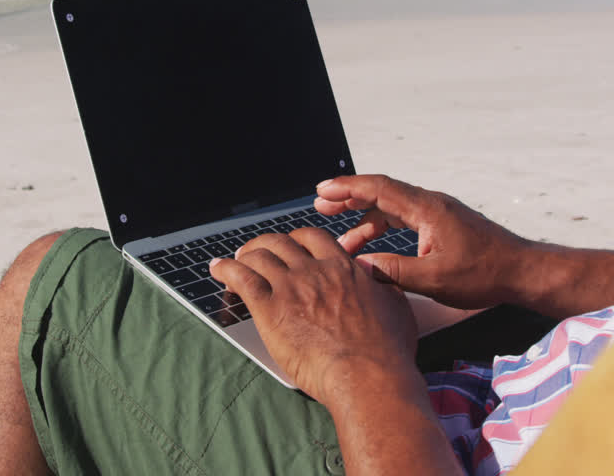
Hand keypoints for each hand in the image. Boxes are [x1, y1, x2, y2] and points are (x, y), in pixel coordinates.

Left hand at [209, 228, 418, 405]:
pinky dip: (226, 270)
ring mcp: (291, 287)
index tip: (290, 245)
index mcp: (342, 268)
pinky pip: (241, 279)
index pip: (312, 238)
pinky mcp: (271, 309)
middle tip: (257, 253)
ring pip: (258, 256)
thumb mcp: (395, 306)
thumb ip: (382, 286)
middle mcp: (314, 271)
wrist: (369, 375)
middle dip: (265, 245)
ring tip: (234, 262)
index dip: (296, 239)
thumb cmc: (385, 351)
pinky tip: (218, 269)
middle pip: (280, 243)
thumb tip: (377, 278)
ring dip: (243, 255)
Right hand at [315, 174, 533, 309]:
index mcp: (427, 209)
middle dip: (348, 198)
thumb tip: (360, 266)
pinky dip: (383, 228)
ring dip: (364, 219)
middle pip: (381, 192)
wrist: (521, 270)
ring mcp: (436, 213)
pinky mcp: (441, 225)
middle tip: (320, 205)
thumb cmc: (485, 273)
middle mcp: (430, 204)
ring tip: (341, 239)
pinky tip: (372, 247)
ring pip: (391, 208)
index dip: (347, 188)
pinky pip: (404, 219)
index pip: (379, 188)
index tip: (322, 191)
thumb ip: (394, 272)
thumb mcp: (435, 279)